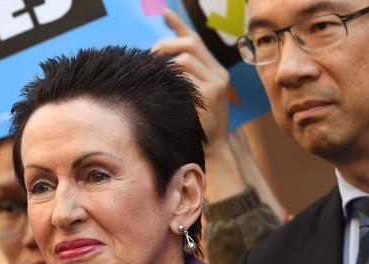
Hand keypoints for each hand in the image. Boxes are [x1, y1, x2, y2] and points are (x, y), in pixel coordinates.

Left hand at [152, 8, 230, 151]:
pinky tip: (161, 89)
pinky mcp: (210, 95)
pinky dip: (170, 80)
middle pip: (190, 44)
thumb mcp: (194, 96)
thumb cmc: (199, 123)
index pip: (196, 39)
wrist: (215, 146)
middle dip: (166, 46)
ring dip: (165, 64)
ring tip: (154, 76)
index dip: (179, 25)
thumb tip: (156, 61)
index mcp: (215, 70)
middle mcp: (219, 73)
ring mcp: (216, 83)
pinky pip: (184, 78)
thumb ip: (183, 78)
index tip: (164, 13)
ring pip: (185, 59)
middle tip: (149, 57)